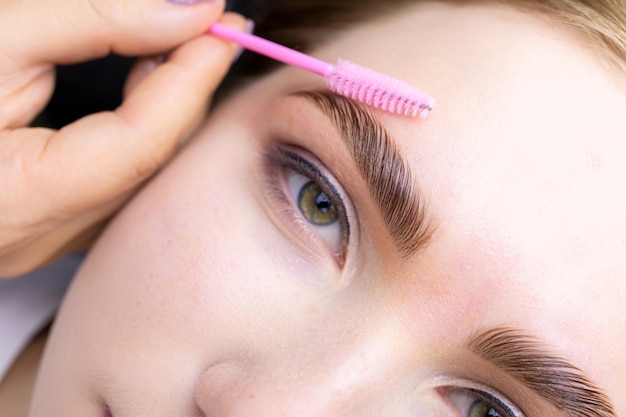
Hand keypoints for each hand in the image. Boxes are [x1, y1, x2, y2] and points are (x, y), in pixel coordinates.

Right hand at [0, 0, 244, 275]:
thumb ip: (96, 21)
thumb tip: (189, 11)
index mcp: (16, 201)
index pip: (141, 142)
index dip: (192, 79)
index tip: (226, 29)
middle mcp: (36, 236)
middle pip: (149, 161)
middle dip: (187, 90)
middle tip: (212, 31)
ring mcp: (39, 238)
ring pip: (138, 173)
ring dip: (166, 107)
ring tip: (180, 48)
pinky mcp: (39, 223)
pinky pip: (114, 178)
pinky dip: (139, 129)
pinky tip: (141, 87)